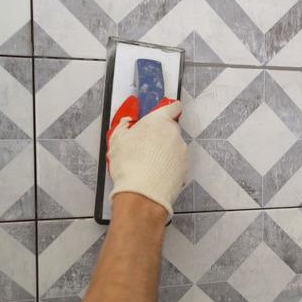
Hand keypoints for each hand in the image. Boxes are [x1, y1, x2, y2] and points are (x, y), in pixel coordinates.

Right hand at [107, 100, 186, 216]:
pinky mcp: (185, 167)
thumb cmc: (130, 167)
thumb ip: (124, 126)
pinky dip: (168, 165)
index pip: (172, 107)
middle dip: (160, 134)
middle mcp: (174, 133)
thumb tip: (126, 123)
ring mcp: (181, 151)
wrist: (143, 194)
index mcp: (159, 121)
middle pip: (170, 128)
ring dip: (164, 151)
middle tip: (144, 144)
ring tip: (147, 163)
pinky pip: (176, 162)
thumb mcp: (117, 140)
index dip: (167, 109)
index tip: (160, 113)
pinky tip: (154, 172)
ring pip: (173, 146)